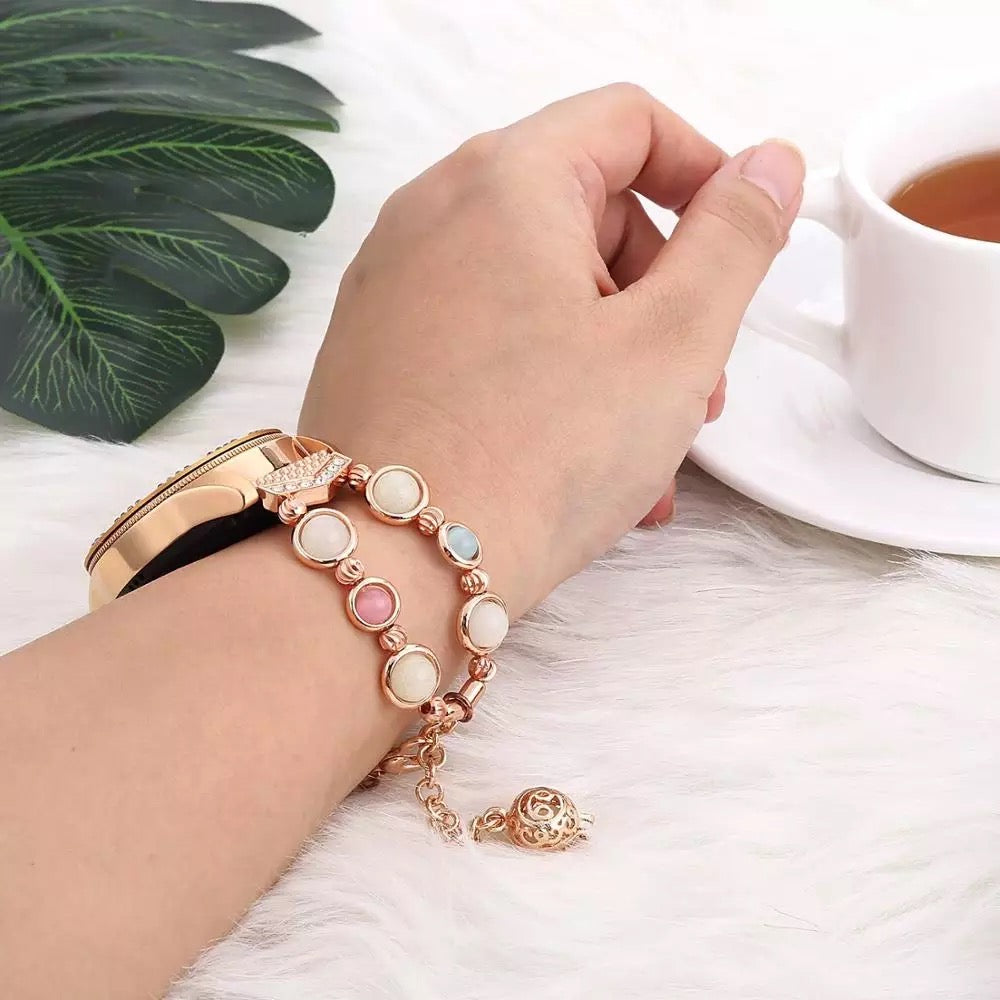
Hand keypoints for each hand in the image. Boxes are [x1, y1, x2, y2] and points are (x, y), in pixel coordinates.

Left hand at [300, 84, 803, 613]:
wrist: (392, 569)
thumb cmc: (534, 457)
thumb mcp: (673, 342)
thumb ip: (735, 239)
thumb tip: (768, 165)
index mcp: (503, 181)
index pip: (629, 123)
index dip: (704, 175)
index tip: (738, 246)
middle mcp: (431, 215)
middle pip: (584, 212)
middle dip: (660, 296)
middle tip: (696, 387)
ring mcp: (395, 285)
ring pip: (540, 287)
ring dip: (613, 355)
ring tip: (648, 454)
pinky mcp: (380, 350)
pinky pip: (488, 338)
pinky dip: (547, 378)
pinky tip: (583, 462)